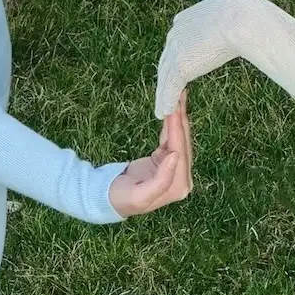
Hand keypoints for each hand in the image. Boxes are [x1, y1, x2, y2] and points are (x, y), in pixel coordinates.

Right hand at [108, 97, 194, 218]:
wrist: (110, 200)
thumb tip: (176, 156)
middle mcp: (182, 178)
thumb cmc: (123, 199)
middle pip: (183, 144)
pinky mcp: (166, 161)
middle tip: (180, 95)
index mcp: (179, 186)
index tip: (176, 109)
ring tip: (179, 97)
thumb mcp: (141, 195)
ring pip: (179, 139)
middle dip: (181, 119)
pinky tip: (173, 110)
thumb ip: (162, 179)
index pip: (180, 153)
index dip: (178, 130)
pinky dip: (171, 124)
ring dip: (178, 118)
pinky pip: (171, 139)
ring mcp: (175, 169)